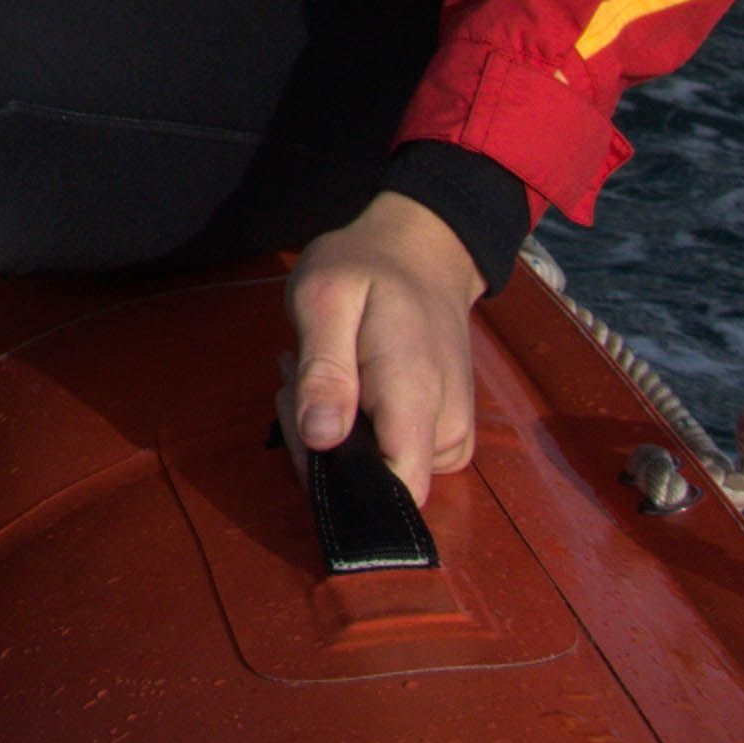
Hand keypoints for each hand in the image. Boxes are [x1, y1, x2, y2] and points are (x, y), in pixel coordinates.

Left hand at [280, 190, 484, 506]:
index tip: (301, 429)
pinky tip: (332, 382)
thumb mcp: (326, 299)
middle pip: (376, 482)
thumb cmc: (367, 268)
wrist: (420, 254)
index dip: (339, 484)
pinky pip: (388, 455)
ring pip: (377, 472)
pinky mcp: (440, 436)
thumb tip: (321, 438)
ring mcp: (449, 437)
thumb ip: (325, 370)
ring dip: (326, 431)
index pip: (399, 488)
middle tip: (294, 377)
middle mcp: (445, 430)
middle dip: (316, 444)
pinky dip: (348, 428)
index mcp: (419, 396)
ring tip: (310, 368)